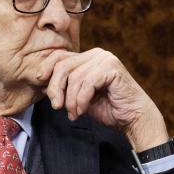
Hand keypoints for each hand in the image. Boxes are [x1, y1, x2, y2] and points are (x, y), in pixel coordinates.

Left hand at [37, 48, 168, 151]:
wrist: (133, 119)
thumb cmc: (108, 108)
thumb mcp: (79, 97)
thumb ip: (64, 87)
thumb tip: (42, 82)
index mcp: (88, 58)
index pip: (60, 56)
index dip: (47, 67)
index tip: (40, 82)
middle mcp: (96, 54)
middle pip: (63, 65)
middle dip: (56, 88)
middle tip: (56, 106)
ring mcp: (105, 59)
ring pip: (74, 77)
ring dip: (71, 100)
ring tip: (75, 113)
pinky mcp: (111, 67)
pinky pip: (87, 83)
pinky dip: (82, 100)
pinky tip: (83, 110)